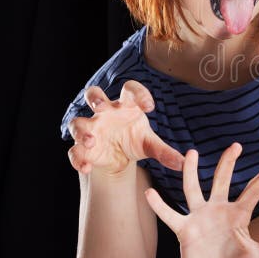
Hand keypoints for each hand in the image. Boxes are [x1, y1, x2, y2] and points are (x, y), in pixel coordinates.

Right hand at [67, 80, 184, 174]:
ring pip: (77, 121)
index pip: (130, 89)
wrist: (119, 157)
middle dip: (95, 98)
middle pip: (93, 94)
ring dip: (82, 130)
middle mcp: (105, 112)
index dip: (139, 93)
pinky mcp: (83, 147)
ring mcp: (91, 128)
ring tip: (92, 141)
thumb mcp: (150, 145)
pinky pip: (74, 150)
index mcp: (126, 105)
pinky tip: (86, 168)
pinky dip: (78, 159)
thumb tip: (184, 163)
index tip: (151, 107)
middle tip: (101, 106)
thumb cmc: (135, 140)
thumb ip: (165, 152)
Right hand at [145, 144, 258, 257]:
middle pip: (222, 181)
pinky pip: (170, 215)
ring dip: (191, 171)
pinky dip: (159, 206)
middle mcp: (218, 212)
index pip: (251, 194)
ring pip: (193, 189)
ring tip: (191, 152)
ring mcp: (200, 219)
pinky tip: (149, 193)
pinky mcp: (184, 230)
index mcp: (238, 217)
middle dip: (228, 163)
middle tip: (236, 146)